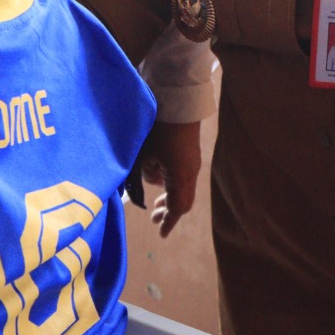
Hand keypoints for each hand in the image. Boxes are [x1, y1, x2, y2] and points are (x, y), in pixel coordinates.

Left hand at [139, 120, 200, 236]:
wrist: (178, 100)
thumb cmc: (157, 128)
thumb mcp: (142, 154)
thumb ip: (141, 175)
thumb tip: (145, 185)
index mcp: (180, 177)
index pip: (177, 208)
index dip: (168, 222)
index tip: (161, 234)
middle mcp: (190, 173)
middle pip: (182, 201)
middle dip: (168, 210)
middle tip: (154, 217)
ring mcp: (192, 163)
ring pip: (182, 188)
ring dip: (169, 195)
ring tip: (155, 199)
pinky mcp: (191, 154)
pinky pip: (182, 176)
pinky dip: (171, 183)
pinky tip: (157, 175)